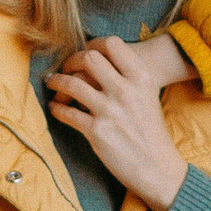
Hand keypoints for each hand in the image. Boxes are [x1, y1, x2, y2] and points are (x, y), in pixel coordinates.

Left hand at [45, 36, 188, 210]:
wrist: (157, 166)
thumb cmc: (151, 130)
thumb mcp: (147, 94)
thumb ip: (127, 76)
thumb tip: (98, 62)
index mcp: (141, 77)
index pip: (111, 44)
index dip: (93, 44)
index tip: (85, 51)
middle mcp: (125, 90)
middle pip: (88, 58)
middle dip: (72, 60)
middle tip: (66, 67)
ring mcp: (110, 111)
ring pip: (72, 84)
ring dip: (57, 82)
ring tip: (53, 83)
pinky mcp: (97, 132)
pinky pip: (67, 113)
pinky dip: (57, 109)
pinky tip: (56, 108)